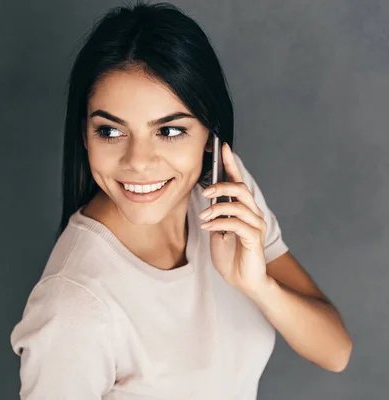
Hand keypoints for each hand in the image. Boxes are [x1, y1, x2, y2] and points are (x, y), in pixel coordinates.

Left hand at [198, 143, 269, 294]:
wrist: (243, 281)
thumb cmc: (231, 256)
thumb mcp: (217, 231)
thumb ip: (215, 215)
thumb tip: (207, 201)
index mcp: (242, 209)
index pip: (238, 181)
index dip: (231, 163)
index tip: (223, 146)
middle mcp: (252, 214)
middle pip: (241, 189)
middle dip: (222, 185)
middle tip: (204, 192)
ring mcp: (255, 226)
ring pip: (239, 205)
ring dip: (217, 208)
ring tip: (204, 217)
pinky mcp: (254, 239)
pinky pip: (237, 224)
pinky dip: (220, 223)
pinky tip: (208, 227)